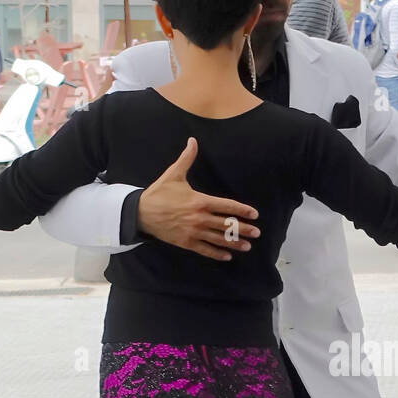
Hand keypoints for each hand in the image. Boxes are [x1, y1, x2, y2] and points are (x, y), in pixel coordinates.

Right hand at [135, 138, 260, 259]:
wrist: (140, 213)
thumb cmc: (159, 193)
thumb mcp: (174, 174)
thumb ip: (187, 158)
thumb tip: (192, 140)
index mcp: (200, 201)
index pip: (227, 206)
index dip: (242, 210)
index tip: (254, 214)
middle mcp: (199, 218)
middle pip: (227, 225)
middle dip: (244, 229)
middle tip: (257, 232)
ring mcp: (193, 231)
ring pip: (219, 239)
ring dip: (234, 243)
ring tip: (247, 246)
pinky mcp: (186, 242)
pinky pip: (205, 249)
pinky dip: (217, 254)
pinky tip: (227, 256)